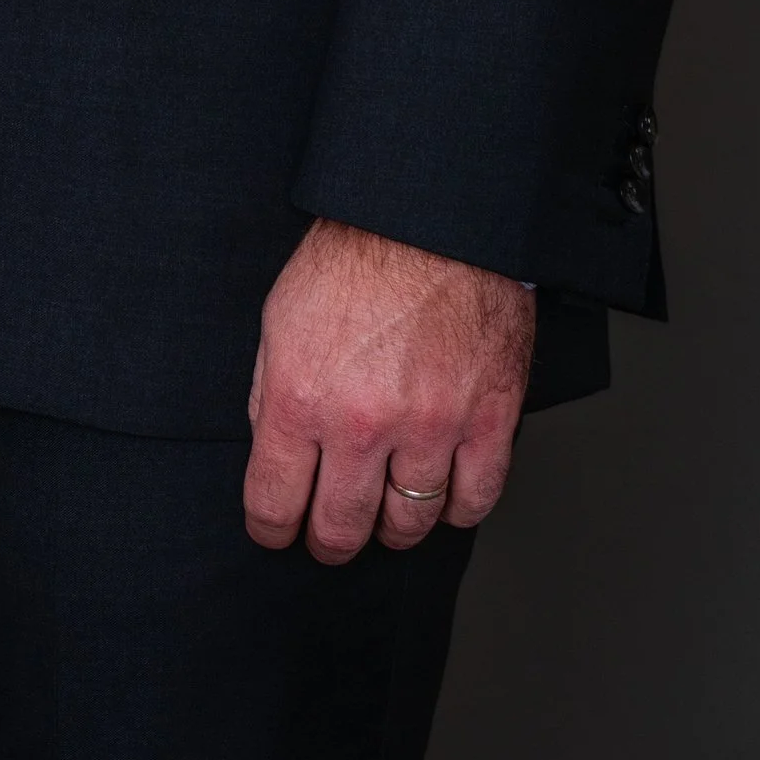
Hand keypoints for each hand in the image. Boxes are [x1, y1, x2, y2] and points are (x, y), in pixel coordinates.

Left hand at [243, 217, 535, 561]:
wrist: (428, 218)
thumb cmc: (353, 259)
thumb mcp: (279, 319)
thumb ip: (271, 394)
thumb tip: (275, 453)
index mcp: (302, 398)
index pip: (275, 502)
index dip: (271, 529)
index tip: (276, 532)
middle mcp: (363, 424)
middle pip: (342, 528)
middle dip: (329, 541)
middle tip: (330, 535)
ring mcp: (431, 427)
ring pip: (410, 524)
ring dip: (393, 526)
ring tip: (386, 511)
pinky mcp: (487, 419)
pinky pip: (474, 501)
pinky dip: (455, 508)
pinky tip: (440, 493)